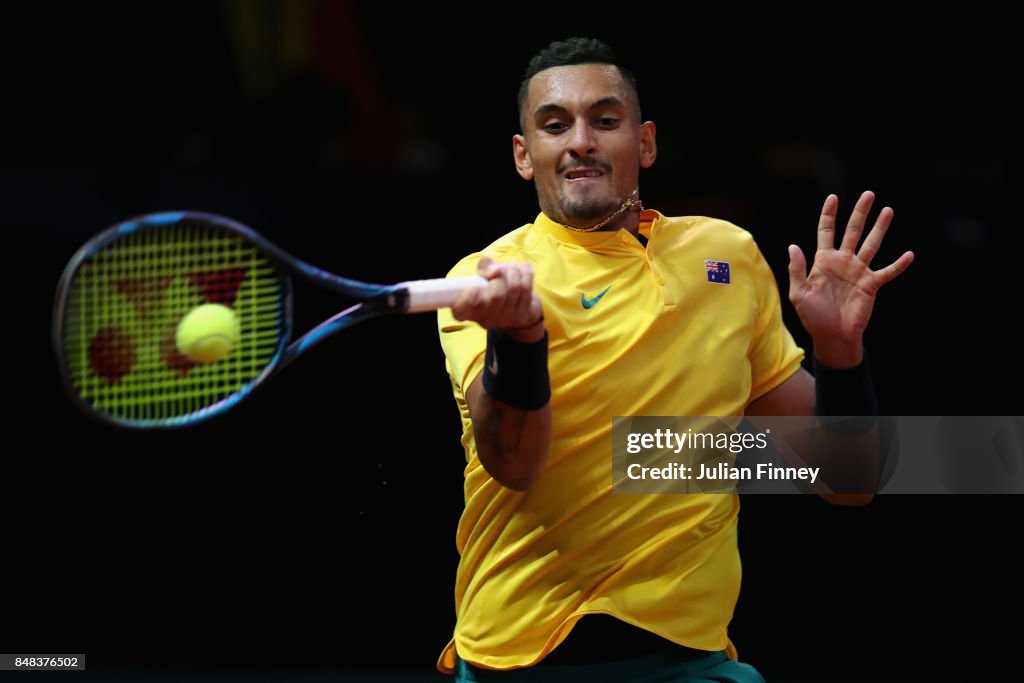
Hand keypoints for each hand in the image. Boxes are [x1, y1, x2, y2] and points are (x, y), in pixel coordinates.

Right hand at [451, 258, 543, 341]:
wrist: (517, 304)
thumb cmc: (494, 287)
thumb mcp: (483, 276)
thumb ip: (484, 268)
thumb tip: (495, 269)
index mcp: (469, 310)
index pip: (462, 310)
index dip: (467, 300)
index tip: (473, 288)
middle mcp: (486, 319)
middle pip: (496, 294)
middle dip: (501, 275)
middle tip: (500, 268)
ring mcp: (506, 319)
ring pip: (514, 288)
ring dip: (514, 271)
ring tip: (512, 267)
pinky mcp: (522, 316)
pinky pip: (527, 288)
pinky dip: (526, 273)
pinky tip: (524, 269)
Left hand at [788, 191, 913, 367]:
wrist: (832, 336)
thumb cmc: (813, 316)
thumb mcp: (799, 293)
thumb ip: (797, 270)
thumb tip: (793, 246)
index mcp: (824, 261)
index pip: (826, 231)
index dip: (829, 214)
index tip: (833, 197)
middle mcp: (843, 262)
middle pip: (853, 231)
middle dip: (860, 213)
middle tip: (869, 194)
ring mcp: (858, 272)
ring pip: (872, 245)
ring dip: (880, 228)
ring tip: (888, 211)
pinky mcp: (871, 285)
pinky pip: (887, 272)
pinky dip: (898, 264)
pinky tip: (909, 254)